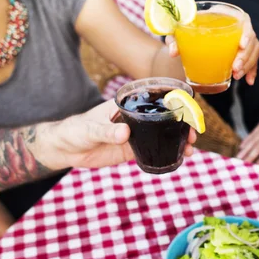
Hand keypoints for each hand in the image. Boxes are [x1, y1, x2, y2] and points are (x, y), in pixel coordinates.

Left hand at [37, 100, 195, 169]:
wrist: (65, 150)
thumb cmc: (75, 131)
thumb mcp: (90, 129)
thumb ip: (107, 131)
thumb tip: (125, 133)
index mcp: (128, 105)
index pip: (155, 99)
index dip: (174, 102)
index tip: (189, 110)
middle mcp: (136, 118)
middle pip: (165, 118)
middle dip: (182, 125)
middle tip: (194, 135)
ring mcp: (136, 134)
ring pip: (163, 135)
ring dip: (178, 141)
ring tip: (191, 150)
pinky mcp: (133, 150)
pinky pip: (154, 150)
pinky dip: (168, 153)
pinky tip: (179, 158)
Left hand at [166, 13, 258, 85]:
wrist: (191, 32)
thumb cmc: (188, 27)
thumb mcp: (180, 30)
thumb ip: (175, 38)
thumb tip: (174, 52)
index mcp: (226, 14)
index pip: (244, 20)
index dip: (246, 32)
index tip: (241, 45)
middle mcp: (237, 25)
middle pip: (251, 39)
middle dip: (245, 56)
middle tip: (234, 68)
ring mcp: (241, 39)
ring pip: (253, 51)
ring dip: (248, 64)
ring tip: (236, 75)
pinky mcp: (242, 51)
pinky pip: (252, 60)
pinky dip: (252, 71)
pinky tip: (249, 81)